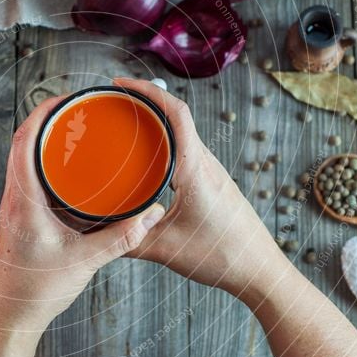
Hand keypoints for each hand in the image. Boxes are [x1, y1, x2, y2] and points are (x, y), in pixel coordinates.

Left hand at [0, 96, 165, 333]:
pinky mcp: (18, 218)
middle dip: (45, 121)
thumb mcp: (85, 261)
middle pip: (21, 143)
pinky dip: (43, 164)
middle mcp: (12, 199)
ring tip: (72, 132)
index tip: (65, 99)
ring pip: (21, 160)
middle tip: (75, 109)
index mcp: (23, 201)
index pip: (24, 141)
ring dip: (42, 141)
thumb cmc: (38, 291)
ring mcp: (13, 208)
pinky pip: (26, 178)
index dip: (42, 113)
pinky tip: (66, 171)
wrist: (12, 317)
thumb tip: (151, 214)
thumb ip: (120, 237)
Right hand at [114, 78, 290, 299]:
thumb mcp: (165, 250)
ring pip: (183, 136)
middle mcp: (207, 163)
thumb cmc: (221, 257)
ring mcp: (213, 173)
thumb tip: (96, 231)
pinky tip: (148, 162)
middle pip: (177, 118)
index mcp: (196, 170)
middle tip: (114, 105)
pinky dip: (166, 146)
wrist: (260, 271)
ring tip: (126, 128)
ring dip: (157, 125)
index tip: (121, 85)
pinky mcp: (215, 184)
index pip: (176, 113)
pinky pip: (187, 153)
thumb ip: (128, 239)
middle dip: (145, 104)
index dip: (148, 91)